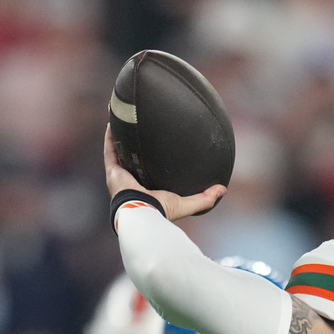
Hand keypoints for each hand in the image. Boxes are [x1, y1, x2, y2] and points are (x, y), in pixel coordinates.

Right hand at [103, 125, 225, 220]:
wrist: (142, 211)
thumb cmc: (162, 210)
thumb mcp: (187, 203)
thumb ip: (205, 198)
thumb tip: (223, 189)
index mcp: (147, 189)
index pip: (150, 173)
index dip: (153, 162)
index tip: (159, 149)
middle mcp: (133, 182)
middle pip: (133, 160)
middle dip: (135, 147)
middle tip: (141, 131)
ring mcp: (121, 176)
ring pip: (120, 153)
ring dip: (121, 138)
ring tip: (125, 122)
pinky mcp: (112, 171)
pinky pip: (110, 150)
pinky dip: (110, 138)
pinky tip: (113, 123)